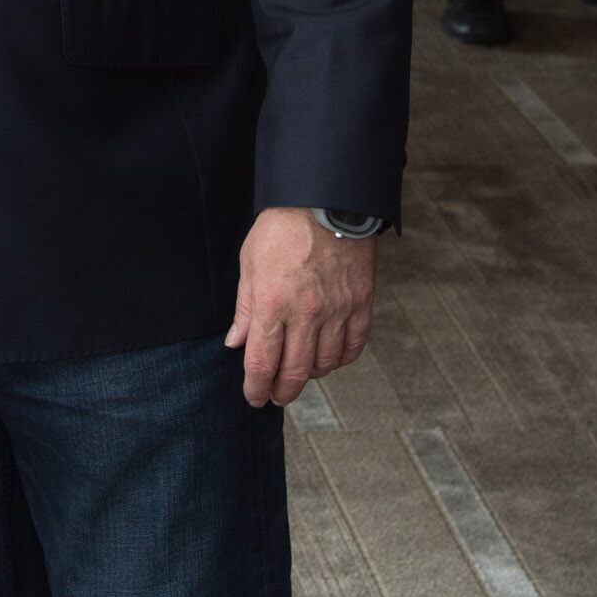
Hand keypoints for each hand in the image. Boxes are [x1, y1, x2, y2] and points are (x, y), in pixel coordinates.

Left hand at [226, 208, 375, 409]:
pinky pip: (354, 345)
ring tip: (300, 373)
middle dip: (283, 391)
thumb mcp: (250, 263)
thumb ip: (245, 308)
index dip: (257, 386)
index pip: (263, 362)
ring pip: (326, 363)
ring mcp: (338, 309)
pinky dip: (342, 358)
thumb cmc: (282, 227)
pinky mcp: (361, 302)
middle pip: (296, 371)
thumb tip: (236, 342)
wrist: (326, 200)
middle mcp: (307, 313)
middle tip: (276, 396)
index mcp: (273, 303)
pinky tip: (330, 358)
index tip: (254, 397)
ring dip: (311, 375)